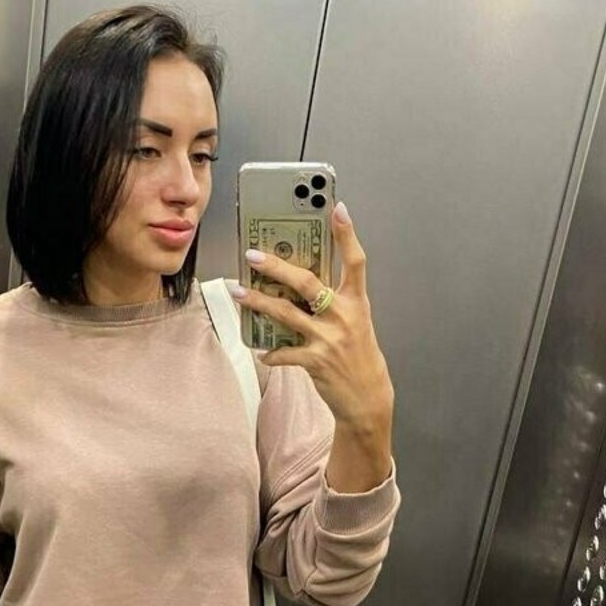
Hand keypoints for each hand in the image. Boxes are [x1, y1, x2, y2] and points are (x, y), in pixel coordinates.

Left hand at [229, 201, 393, 429]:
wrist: (367, 397)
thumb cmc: (358, 355)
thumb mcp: (355, 322)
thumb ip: (333, 301)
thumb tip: (299, 283)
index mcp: (356, 302)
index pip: (356, 261)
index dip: (347, 234)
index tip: (338, 208)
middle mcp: (344, 316)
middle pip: (308, 283)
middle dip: (277, 267)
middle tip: (254, 255)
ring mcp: (329, 338)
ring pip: (286, 313)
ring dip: (258, 301)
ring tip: (238, 291)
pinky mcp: (316, 361)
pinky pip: (284, 352)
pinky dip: (270, 352)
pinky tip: (261, 351)